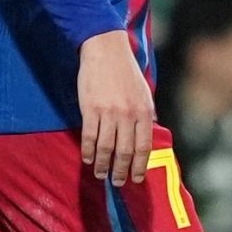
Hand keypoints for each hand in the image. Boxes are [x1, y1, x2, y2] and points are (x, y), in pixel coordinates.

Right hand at [77, 29, 155, 187]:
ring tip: (100, 173)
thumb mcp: (144, 92)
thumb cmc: (125, 71)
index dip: (139, 166)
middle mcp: (128, 115)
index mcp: (144, 112)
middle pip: (125, 152)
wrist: (106, 49)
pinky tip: (87, 158)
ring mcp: (109, 113)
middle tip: (117, 182)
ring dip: (102, 164)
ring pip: (106, 148)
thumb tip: (143, 138)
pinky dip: (88, 150)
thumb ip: (145, 115)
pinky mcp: (90, 109)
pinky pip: (89, 136)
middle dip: (121, 171)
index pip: (143, 147)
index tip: (136, 179)